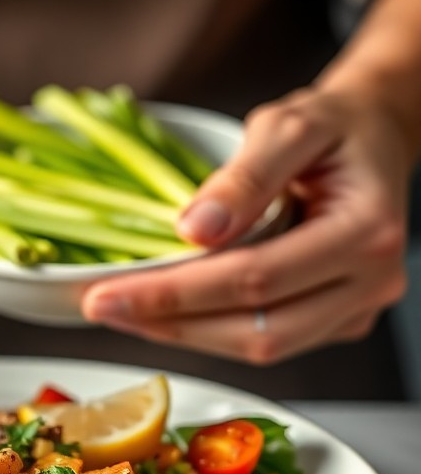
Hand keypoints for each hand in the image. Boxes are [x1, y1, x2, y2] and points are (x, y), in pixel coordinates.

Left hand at [80, 86, 412, 363]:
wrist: (372, 140)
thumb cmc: (334, 129)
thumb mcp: (288, 126)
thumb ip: (244, 176)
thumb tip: (195, 229)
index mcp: (366, 231)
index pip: (256, 278)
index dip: (175, 293)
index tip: (108, 292)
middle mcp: (370, 283)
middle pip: (257, 329)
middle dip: (168, 323)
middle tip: (101, 307)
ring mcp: (354, 311)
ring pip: (259, 347)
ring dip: (182, 335)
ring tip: (121, 311)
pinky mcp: (333, 323)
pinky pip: (265, 341)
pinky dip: (206, 331)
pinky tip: (162, 312)